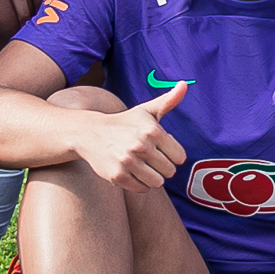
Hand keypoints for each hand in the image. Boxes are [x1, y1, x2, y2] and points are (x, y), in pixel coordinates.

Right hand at [78, 80, 192, 186]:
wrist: (90, 133)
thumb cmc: (125, 123)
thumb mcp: (146, 111)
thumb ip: (169, 101)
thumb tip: (184, 84)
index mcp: (152, 130)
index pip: (180, 157)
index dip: (172, 155)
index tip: (160, 149)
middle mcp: (141, 146)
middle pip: (169, 171)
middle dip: (162, 167)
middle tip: (149, 158)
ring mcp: (128, 162)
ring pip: (157, 183)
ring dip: (152, 177)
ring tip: (141, 166)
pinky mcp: (117, 176)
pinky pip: (141, 189)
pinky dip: (139, 184)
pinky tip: (131, 171)